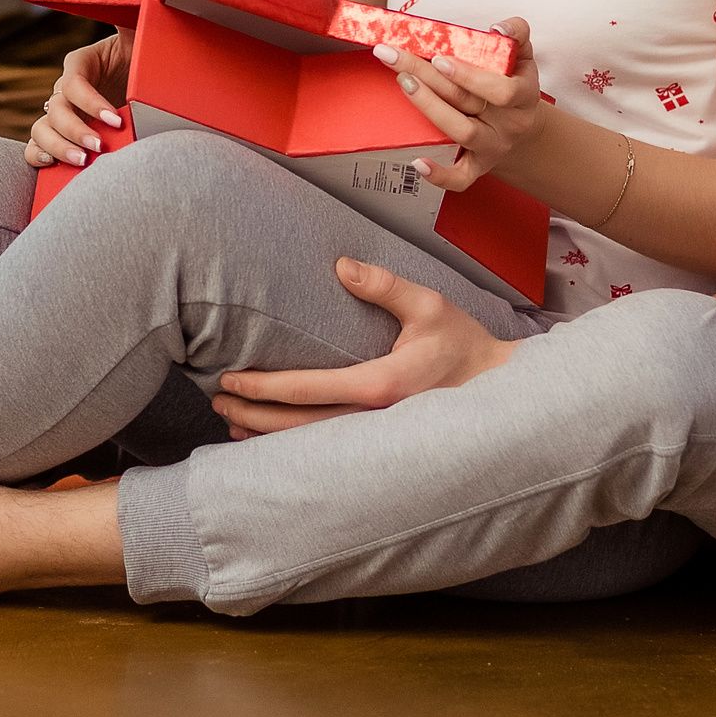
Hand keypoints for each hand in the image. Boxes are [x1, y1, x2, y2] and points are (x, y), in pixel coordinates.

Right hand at [24, 28, 133, 167]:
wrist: (152, 83)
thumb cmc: (145, 56)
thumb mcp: (143, 34)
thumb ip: (139, 17)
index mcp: (81, 63)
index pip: (74, 83)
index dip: (91, 103)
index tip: (116, 120)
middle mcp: (66, 89)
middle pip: (54, 110)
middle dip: (75, 130)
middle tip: (99, 147)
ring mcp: (62, 113)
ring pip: (41, 129)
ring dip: (57, 147)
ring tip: (84, 161)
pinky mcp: (62, 134)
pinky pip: (36, 146)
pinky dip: (39, 156)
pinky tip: (54, 166)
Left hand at [209, 258, 517, 436]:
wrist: (499, 390)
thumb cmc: (462, 345)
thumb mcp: (429, 305)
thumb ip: (384, 286)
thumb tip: (341, 265)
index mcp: (381, 385)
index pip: (306, 389)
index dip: (263, 388)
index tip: (231, 380)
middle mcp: (374, 420)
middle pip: (297, 426)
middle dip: (253, 416)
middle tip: (216, 401)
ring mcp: (376, 440)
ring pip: (310, 446)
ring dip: (267, 436)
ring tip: (231, 422)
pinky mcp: (380, 447)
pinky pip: (327, 451)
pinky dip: (294, 447)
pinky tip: (272, 441)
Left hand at [373, 17, 547, 191]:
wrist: (522, 128)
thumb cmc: (514, 84)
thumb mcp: (523, 57)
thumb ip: (516, 34)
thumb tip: (498, 29)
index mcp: (524, 94)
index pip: (501, 90)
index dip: (469, 76)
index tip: (439, 58)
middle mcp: (509, 124)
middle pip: (467, 102)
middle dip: (429, 77)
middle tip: (397, 57)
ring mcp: (493, 147)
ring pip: (461, 132)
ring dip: (429, 107)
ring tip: (404, 83)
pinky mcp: (478, 166)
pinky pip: (461, 178)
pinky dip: (440, 175)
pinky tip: (418, 162)